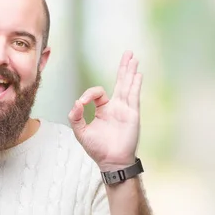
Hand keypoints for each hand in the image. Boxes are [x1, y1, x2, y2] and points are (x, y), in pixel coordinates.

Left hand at [68, 51, 142, 170]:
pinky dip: (135, 84)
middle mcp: (115, 107)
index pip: (98, 92)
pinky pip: (133, 96)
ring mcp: (125, 109)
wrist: (111, 161)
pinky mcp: (132, 114)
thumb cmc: (97, 149)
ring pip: (128, 85)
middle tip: (128, 53)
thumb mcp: (81, 132)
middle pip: (120, 82)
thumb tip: (77, 102)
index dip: (89, 94)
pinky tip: (138, 74)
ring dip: (130, 71)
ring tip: (134, 57)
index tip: (82, 104)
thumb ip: (76, 116)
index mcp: (102, 110)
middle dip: (123, 67)